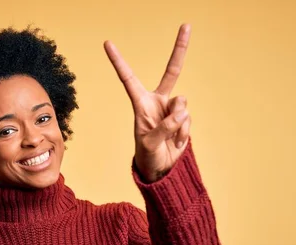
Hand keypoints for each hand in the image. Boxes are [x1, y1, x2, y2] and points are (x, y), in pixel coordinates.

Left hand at [104, 23, 191, 181]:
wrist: (161, 167)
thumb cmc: (147, 155)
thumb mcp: (149, 144)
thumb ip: (164, 128)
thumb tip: (180, 114)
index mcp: (140, 103)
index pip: (128, 78)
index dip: (118, 61)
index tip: (107, 43)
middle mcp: (157, 101)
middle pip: (172, 71)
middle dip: (180, 48)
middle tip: (187, 25)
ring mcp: (172, 108)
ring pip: (183, 103)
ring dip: (178, 122)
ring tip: (169, 137)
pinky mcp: (183, 118)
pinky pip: (188, 119)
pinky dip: (184, 132)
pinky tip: (176, 141)